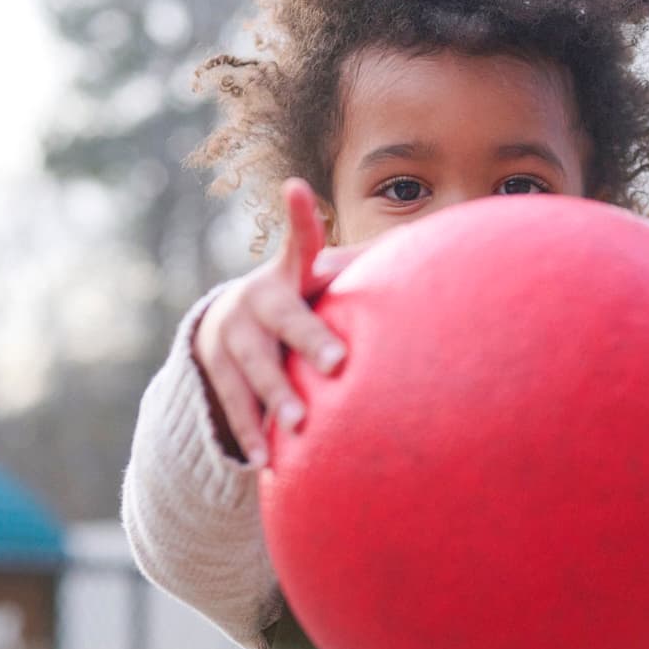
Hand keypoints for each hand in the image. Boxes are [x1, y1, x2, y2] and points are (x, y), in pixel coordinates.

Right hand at [194, 178, 360, 466]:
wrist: (223, 322)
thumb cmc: (297, 301)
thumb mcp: (319, 280)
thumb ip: (360, 267)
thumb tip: (432, 242)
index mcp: (288, 274)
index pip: (298, 241)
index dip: (298, 215)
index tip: (296, 188)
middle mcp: (257, 300)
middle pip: (284, 319)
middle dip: (308, 340)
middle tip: (337, 363)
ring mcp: (231, 337)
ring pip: (253, 368)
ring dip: (275, 397)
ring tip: (298, 423)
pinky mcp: (217, 372)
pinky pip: (234, 405)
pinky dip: (251, 433)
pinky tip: (268, 461)